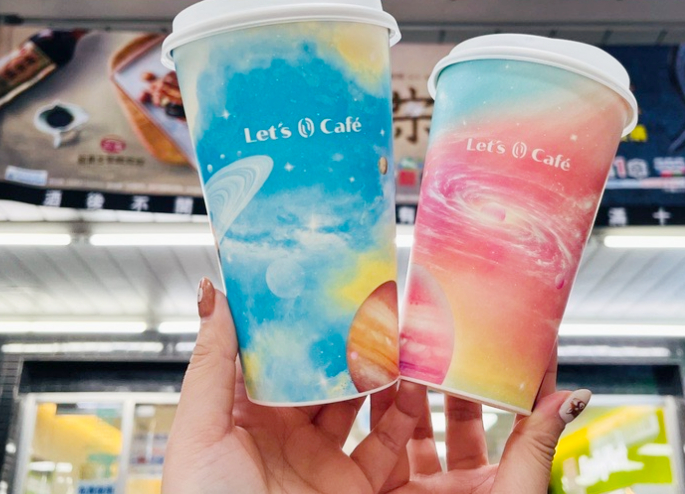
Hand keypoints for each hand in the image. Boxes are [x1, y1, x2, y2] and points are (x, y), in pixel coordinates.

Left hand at [162, 278, 425, 493]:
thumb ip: (211, 364)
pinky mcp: (355, 484)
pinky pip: (387, 443)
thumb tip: (214, 296)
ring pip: (360, 403)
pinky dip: (403, 414)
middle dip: (344, 341)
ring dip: (379, 371)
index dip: (295, 323)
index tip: (316, 284)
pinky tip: (411, 384)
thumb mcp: (199, 430)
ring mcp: (323, 457)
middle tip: (367, 302)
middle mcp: (287, 433)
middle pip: (322, 376)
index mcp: (245, 416)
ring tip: (395, 335)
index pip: (275, 357)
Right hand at [375, 346, 590, 493]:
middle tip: (450, 335)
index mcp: (499, 480)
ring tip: (411, 352)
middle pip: (455, 414)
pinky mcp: (386, 493)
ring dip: (412, 389)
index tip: (515, 336)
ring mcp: (421, 488)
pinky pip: (381, 447)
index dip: (513, 378)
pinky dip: (379, 415)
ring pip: (414, 426)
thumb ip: (537, 444)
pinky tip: (379, 386)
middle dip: (453, 374)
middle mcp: (459, 482)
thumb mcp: (518, 493)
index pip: (509, 417)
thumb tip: (573, 394)